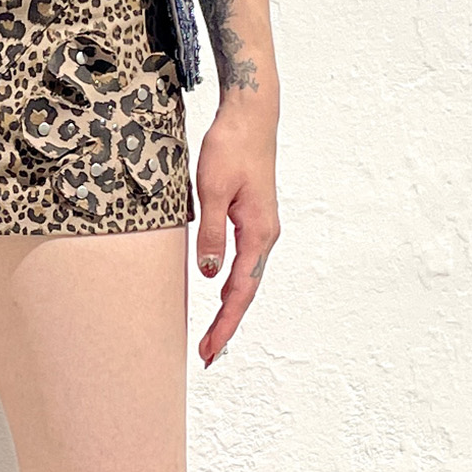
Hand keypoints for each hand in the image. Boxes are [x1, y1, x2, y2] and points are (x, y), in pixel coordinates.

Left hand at [193, 94, 278, 367]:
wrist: (250, 116)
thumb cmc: (231, 148)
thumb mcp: (213, 190)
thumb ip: (212, 233)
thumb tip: (208, 275)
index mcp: (258, 233)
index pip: (240, 291)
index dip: (225, 324)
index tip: (209, 350)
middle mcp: (264, 236)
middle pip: (245, 291)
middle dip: (227, 325)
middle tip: (207, 355)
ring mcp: (260, 228)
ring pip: (245, 278)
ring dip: (229, 308)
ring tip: (212, 335)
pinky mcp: (252, 219)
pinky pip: (243, 262)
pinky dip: (231, 284)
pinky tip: (220, 293)